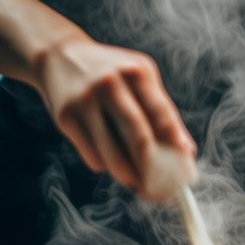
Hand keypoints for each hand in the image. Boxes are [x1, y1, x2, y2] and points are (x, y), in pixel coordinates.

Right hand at [33, 31, 195, 199]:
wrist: (58, 55)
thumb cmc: (111, 71)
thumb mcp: (139, 77)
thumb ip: (162, 111)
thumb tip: (186, 150)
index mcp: (136, 72)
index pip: (162, 115)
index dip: (175, 146)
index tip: (184, 171)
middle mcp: (111, 84)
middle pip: (139, 138)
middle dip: (153, 170)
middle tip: (161, 189)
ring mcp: (85, 101)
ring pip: (113, 154)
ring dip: (129, 176)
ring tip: (138, 183)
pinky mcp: (66, 118)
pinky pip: (92, 155)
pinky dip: (106, 166)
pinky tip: (110, 162)